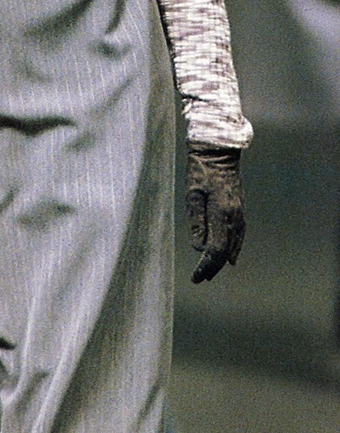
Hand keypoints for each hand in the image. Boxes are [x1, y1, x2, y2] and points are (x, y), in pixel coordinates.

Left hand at [185, 144, 245, 282]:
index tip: (196, 277)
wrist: (219, 152)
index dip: (206, 265)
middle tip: (199, 279)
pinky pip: (238, 236)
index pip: (215, 248)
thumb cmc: (201, 171)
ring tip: (210, 273)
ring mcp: (240, 213)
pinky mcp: (240, 210)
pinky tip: (230, 258)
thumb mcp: (192, 195)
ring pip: (234, 245)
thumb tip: (199, 247)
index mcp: (222, 213)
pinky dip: (233, 249)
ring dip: (222, 260)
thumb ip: (197, 222)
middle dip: (213, 267)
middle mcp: (235, 216)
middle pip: (226, 251)